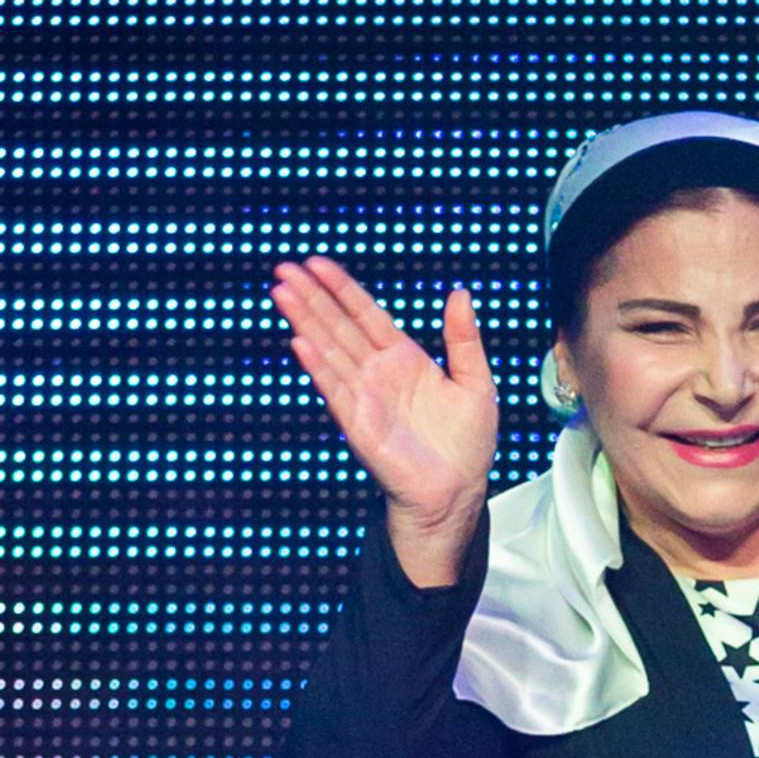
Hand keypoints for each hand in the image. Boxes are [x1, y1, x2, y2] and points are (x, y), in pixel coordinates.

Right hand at [270, 255, 498, 521]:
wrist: (457, 493)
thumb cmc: (467, 446)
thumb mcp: (476, 383)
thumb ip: (463, 339)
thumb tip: (460, 294)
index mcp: (405, 360)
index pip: (366, 314)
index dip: (342, 289)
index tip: (318, 264)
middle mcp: (379, 374)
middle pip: (339, 326)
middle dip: (312, 297)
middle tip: (285, 269)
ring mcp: (366, 397)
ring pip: (330, 350)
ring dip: (306, 322)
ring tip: (282, 293)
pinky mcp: (360, 423)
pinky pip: (336, 389)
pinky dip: (318, 366)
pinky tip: (301, 342)